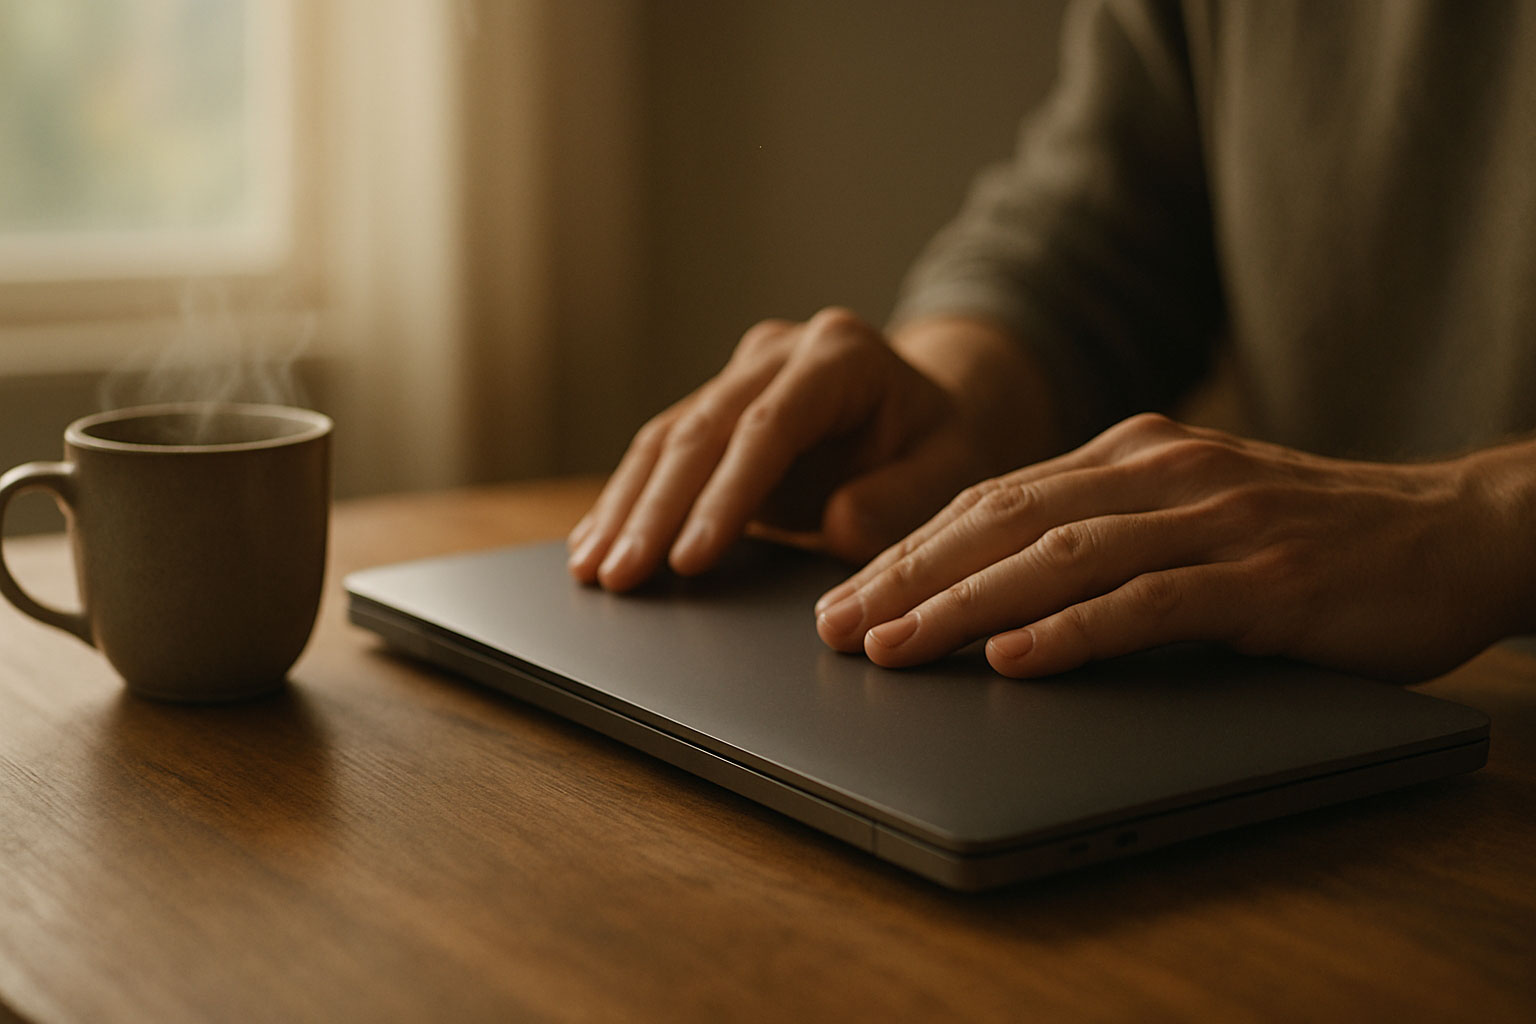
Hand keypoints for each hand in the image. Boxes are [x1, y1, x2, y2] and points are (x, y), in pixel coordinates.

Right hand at [568, 310, 1056, 591]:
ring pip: (668, 438)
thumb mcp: (953, 469)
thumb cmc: (946, 443)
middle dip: (655, 510)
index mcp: (839, 354)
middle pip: (702, 430)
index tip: (690, 557)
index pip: (766, 427)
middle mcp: (779, 352)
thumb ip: (903, 497)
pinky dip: (628, 500)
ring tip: (591, 570)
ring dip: (626, 507)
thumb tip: (837, 525)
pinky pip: (663, 451)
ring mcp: (741, 374)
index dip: (723, 495)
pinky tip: (594, 543)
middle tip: (619, 575)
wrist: (931, 410)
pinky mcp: (717, 406)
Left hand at [815, 413, 1535, 681]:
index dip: (909, 550)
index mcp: (1134, 457)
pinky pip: (1150, 604)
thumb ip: (1107, 538)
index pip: (993, 501)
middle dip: (908, 576)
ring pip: (1059, 556)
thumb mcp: (1193, 519)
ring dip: (963, 604)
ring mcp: (1213, 520)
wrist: (1455, 531)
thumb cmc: (1312, 539)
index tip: (841, 595)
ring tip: (891, 645)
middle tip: (833, 625)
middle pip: (1004, 521)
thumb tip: (999, 597)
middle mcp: (1160, 473)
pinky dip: (1074, 632)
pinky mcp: (1265, 579)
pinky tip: (1013, 659)